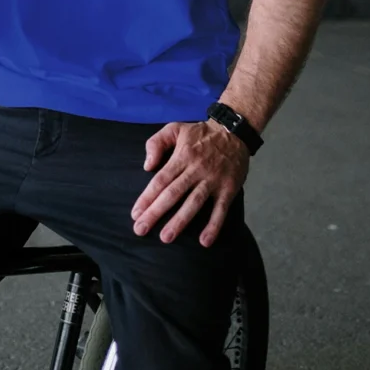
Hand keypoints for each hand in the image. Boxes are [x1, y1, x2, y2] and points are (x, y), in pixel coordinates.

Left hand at [130, 120, 248, 247]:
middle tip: (141, 230)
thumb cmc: (200, 133)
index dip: (147, 197)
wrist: (234, 131)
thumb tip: (147, 166)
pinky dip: (214, 225)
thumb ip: (156, 143)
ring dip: (180, 221)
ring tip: (166, 237)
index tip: (135, 214)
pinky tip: (204, 241)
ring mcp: (213, 180)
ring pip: (194, 203)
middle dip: (156, 212)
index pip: (161, 180)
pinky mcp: (228, 188)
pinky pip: (221, 209)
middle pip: (173, 193)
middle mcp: (195, 169)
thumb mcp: (175, 128)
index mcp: (181, 156)